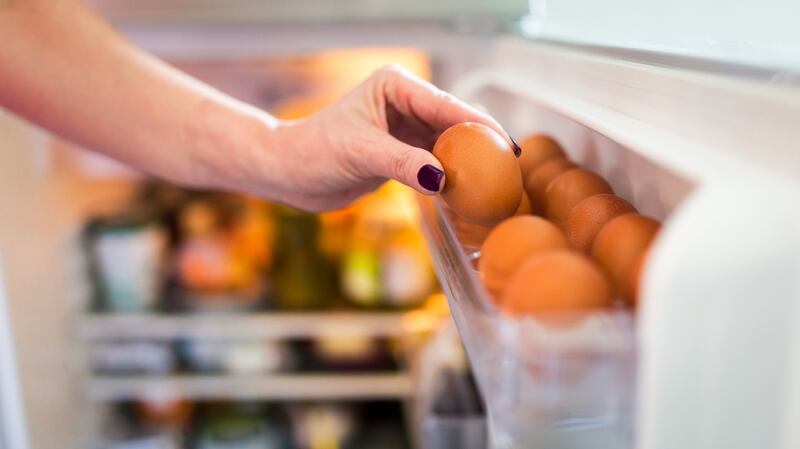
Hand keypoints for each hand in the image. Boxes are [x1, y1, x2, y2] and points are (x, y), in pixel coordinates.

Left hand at [249, 65, 512, 211]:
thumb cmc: (315, 152)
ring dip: (469, 158)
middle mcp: (405, 101)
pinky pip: (437, 159)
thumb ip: (402, 164)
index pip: (445, 104)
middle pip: (454, 120)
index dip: (478, 124)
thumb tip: (442, 177)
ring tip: (498, 178)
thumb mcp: (361, 154)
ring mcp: (406, 126)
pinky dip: (453, 172)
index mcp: (396, 85)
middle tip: (510, 165)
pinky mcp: (404, 150)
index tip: (505, 144)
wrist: (292, 174)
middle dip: (481, 141)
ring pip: (449, 141)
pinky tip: (471, 187)